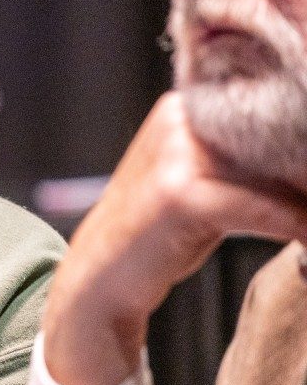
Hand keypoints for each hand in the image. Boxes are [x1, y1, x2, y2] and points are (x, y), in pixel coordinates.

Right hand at [44, 93, 306, 384]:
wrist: (98, 276)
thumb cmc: (158, 234)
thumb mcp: (202, 183)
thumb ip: (247, 165)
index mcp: (182, 108)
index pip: (268, 113)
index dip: (299, 142)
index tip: (304, 177)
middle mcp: (177, 119)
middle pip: (276, 137)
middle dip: (302, 171)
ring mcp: (174, 153)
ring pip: (276, 171)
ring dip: (304, 201)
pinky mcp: (179, 192)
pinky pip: (262, 208)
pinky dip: (295, 228)